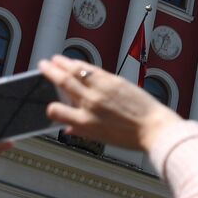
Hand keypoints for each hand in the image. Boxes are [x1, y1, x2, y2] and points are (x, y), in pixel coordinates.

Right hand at [38, 56, 178, 150]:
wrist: (154, 127)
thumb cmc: (130, 136)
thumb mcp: (101, 138)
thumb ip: (81, 131)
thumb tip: (67, 129)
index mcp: (84, 122)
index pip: (56, 112)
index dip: (50, 107)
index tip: (49, 103)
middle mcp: (90, 104)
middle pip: (64, 83)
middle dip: (51, 72)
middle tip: (42, 64)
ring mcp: (102, 90)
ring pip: (77, 71)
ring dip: (63, 63)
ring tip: (55, 59)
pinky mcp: (114, 80)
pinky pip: (92, 69)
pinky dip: (81, 64)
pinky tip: (75, 62)